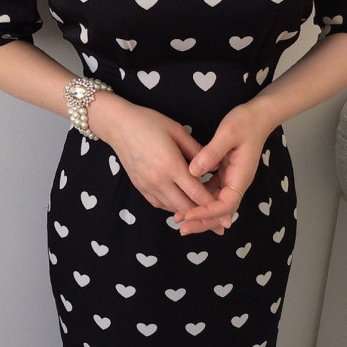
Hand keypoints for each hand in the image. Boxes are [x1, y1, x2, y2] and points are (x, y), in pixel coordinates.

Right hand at [90, 93, 227, 233]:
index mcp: (171, 165)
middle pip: (187, 207)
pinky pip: (161, 205)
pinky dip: (174, 207)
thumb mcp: (177, 131)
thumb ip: (197, 150)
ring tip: (206, 216)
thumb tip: (215, 166)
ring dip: (190, 213)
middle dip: (205, 216)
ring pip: (174, 209)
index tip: (228, 215)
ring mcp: (147, 186)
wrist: (118, 125)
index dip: (214, 206)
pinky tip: (184, 203)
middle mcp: (158, 180)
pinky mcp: (140, 188)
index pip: (197, 194)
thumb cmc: (149, 123)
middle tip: (221, 223)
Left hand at [178, 103, 273, 234]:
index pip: (225, 205)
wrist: (258, 115)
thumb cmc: (245, 122)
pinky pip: (211, 192)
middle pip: (221, 212)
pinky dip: (199, 198)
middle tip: (181, 228)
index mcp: (240, 176)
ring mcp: (231, 179)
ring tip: (179, 217)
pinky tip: (184, 199)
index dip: (207, 213)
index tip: (188, 214)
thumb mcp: (228, 133)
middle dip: (202, 222)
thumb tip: (193, 171)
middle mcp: (236, 182)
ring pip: (215, 204)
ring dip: (199, 212)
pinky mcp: (224, 174)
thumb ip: (211, 152)